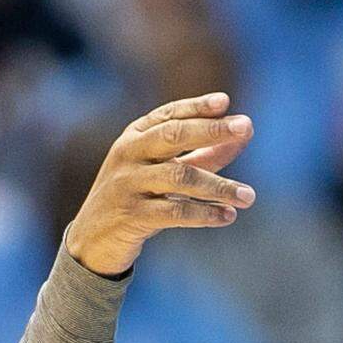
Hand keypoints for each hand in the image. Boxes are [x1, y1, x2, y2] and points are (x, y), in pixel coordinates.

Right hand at [64, 91, 256, 277]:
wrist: (92, 240)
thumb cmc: (137, 199)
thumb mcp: (165, 172)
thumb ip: (203, 155)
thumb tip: (244, 137)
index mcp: (135, 137)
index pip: (169, 115)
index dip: (197, 106)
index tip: (225, 102)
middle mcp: (129, 154)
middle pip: (173, 135)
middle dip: (211, 129)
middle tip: (245, 127)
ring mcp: (129, 184)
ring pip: (179, 177)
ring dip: (218, 186)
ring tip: (249, 196)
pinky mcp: (132, 215)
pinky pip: (175, 212)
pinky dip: (204, 214)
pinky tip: (228, 216)